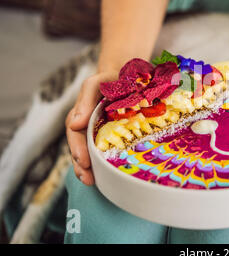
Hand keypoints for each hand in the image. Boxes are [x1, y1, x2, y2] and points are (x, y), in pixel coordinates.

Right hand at [65, 71, 117, 185]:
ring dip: (88, 168)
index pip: (75, 134)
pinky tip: (107, 175)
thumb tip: (74, 125)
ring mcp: (98, 130)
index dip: (78, 149)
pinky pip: (104, 150)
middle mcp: (87, 124)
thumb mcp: (96, 83)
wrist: (128, 74)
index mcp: (81, 113)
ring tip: (93, 182)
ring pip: (89, 152)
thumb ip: (85, 100)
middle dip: (81, 165)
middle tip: (88, 179)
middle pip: (79, 147)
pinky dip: (102, 163)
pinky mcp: (111, 134)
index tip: (84, 162)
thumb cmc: (111, 78)